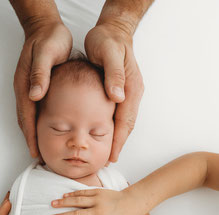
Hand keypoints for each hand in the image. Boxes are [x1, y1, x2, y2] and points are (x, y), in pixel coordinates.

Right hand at [14, 21, 72, 157]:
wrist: (47, 28)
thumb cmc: (50, 39)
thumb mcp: (46, 53)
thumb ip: (40, 74)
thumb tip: (34, 96)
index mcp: (26, 85)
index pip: (27, 116)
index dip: (31, 135)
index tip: (35, 152)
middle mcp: (25, 90)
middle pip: (26, 120)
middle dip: (32, 140)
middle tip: (39, 158)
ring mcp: (29, 89)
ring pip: (30, 117)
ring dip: (35, 134)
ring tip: (42, 149)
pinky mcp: (36, 88)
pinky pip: (36, 110)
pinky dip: (40, 123)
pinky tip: (48, 130)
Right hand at [49, 186, 140, 214]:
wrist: (133, 202)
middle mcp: (98, 211)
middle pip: (76, 214)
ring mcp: (97, 200)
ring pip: (77, 201)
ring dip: (64, 203)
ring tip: (52, 205)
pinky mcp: (98, 192)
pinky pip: (83, 193)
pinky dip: (73, 194)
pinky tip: (64, 196)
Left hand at [85, 23, 143, 161]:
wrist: (112, 32)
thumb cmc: (107, 41)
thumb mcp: (109, 53)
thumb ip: (114, 75)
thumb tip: (117, 97)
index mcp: (131, 88)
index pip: (125, 120)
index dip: (119, 139)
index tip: (112, 155)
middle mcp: (132, 93)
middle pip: (127, 125)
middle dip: (119, 144)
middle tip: (110, 160)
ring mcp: (128, 94)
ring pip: (124, 122)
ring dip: (117, 138)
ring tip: (109, 153)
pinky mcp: (122, 93)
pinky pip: (119, 115)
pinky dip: (114, 128)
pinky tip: (105, 134)